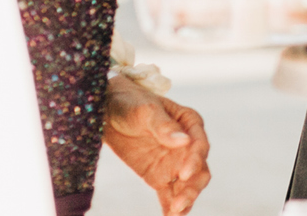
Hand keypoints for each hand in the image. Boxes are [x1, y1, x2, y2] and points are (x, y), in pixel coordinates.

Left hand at [104, 81, 209, 215]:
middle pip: (199, 169)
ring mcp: (174, 163)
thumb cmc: (130, 102)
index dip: (195, 160)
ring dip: (185, 200)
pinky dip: (170, 208)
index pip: (199, 145)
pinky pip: (169, 195)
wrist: (107, 111)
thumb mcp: (145, 110)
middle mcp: (187, 145)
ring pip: (187, 185)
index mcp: (189, 123)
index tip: (183, 174)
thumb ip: (164, 127)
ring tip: (175, 213)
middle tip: (179, 203)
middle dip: (192, 187)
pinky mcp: (159, 177)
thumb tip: (184, 141)